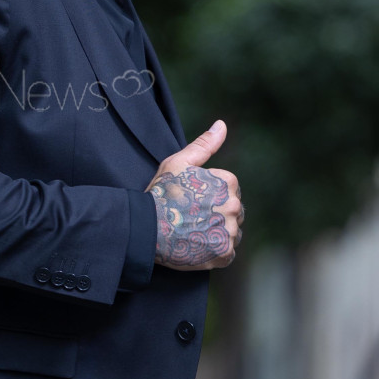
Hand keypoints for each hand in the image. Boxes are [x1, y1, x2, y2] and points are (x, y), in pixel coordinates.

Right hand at [145, 119, 242, 269]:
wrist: (145, 228)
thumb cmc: (161, 193)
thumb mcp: (179, 162)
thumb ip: (204, 145)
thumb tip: (221, 124)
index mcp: (227, 183)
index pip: (229, 189)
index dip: (209, 194)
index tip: (191, 199)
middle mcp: (233, 207)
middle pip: (232, 210)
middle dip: (216, 213)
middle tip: (190, 216)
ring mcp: (229, 232)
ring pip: (231, 232)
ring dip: (216, 233)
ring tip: (192, 232)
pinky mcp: (223, 254)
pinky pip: (227, 252)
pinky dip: (214, 251)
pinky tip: (196, 246)